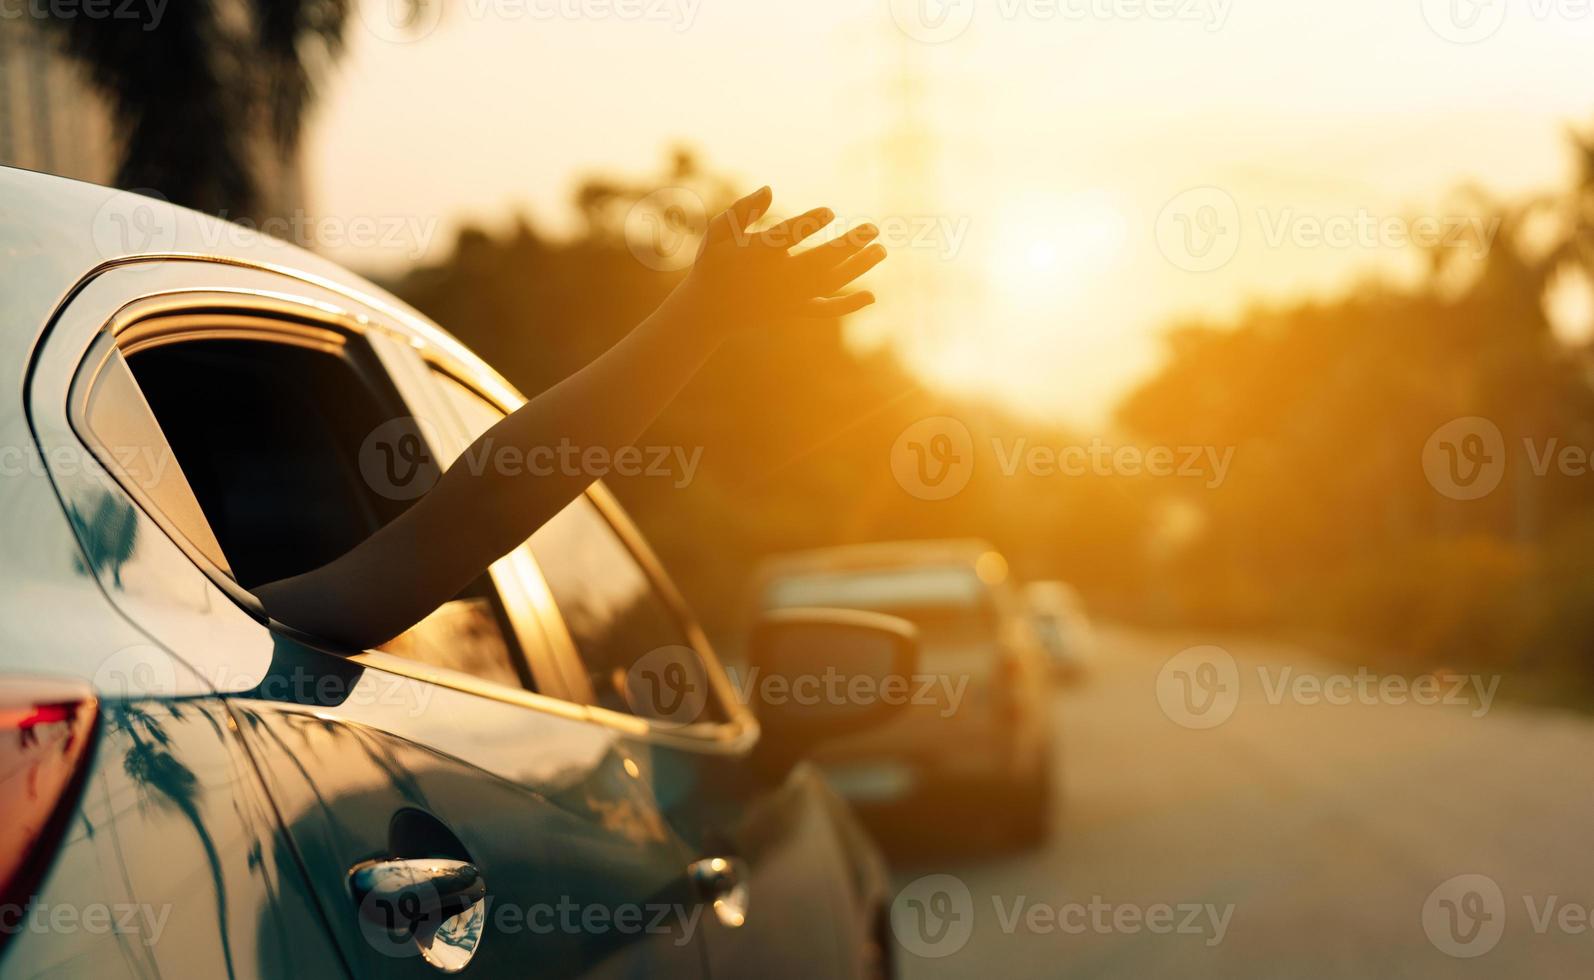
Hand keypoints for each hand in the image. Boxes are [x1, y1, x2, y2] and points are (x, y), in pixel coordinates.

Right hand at [676, 186, 885, 335]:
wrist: (710, 311)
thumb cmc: (714, 264)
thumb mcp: (718, 232)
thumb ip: (742, 210)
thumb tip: (770, 189)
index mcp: (756, 256)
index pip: (786, 238)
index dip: (808, 224)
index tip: (829, 212)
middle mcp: (776, 279)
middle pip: (818, 261)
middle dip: (848, 246)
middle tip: (872, 228)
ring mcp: (788, 297)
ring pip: (829, 283)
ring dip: (857, 267)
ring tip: (881, 249)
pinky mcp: (793, 311)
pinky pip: (825, 309)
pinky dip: (848, 305)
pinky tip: (872, 296)